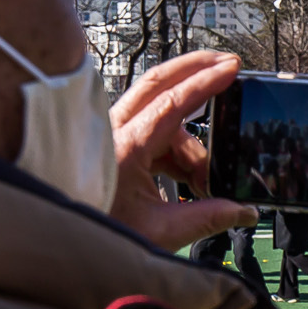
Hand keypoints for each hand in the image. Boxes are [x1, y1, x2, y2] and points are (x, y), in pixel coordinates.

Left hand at [110, 51, 257, 250]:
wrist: (64, 243)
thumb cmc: (99, 233)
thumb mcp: (160, 231)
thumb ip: (207, 218)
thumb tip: (243, 211)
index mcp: (125, 148)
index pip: (172, 103)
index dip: (205, 83)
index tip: (230, 68)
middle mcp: (114, 132)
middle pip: (158, 84)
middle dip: (195, 70)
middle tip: (227, 64)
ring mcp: (112, 135)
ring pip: (159, 113)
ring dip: (189, 136)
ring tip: (206, 179)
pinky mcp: (114, 145)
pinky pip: (151, 131)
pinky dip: (175, 147)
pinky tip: (189, 177)